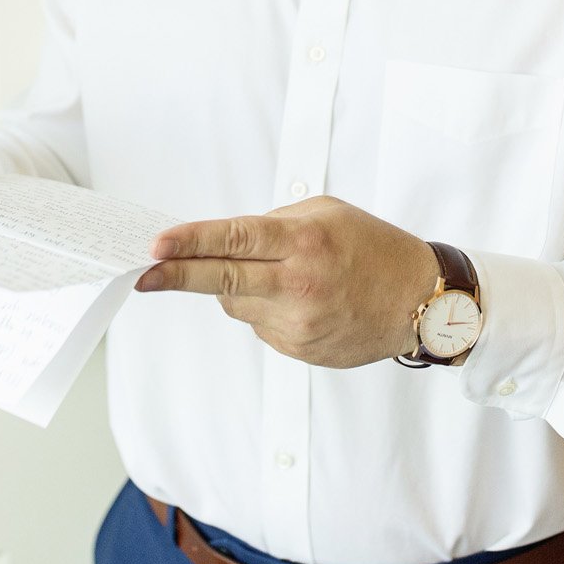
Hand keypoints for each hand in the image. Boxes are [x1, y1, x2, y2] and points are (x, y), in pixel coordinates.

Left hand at [134, 195, 442, 368]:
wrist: (419, 300)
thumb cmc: (374, 249)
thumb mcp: (327, 213)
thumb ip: (274, 225)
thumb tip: (225, 241)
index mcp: (305, 241)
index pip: (235, 239)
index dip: (191, 242)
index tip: (157, 245)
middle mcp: (299, 284)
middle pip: (221, 280)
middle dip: (175, 276)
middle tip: (144, 274)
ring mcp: (298, 323)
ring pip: (235, 304)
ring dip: (236, 287)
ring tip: (276, 275)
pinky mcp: (299, 349)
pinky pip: (259, 326)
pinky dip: (264, 309)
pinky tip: (298, 300)